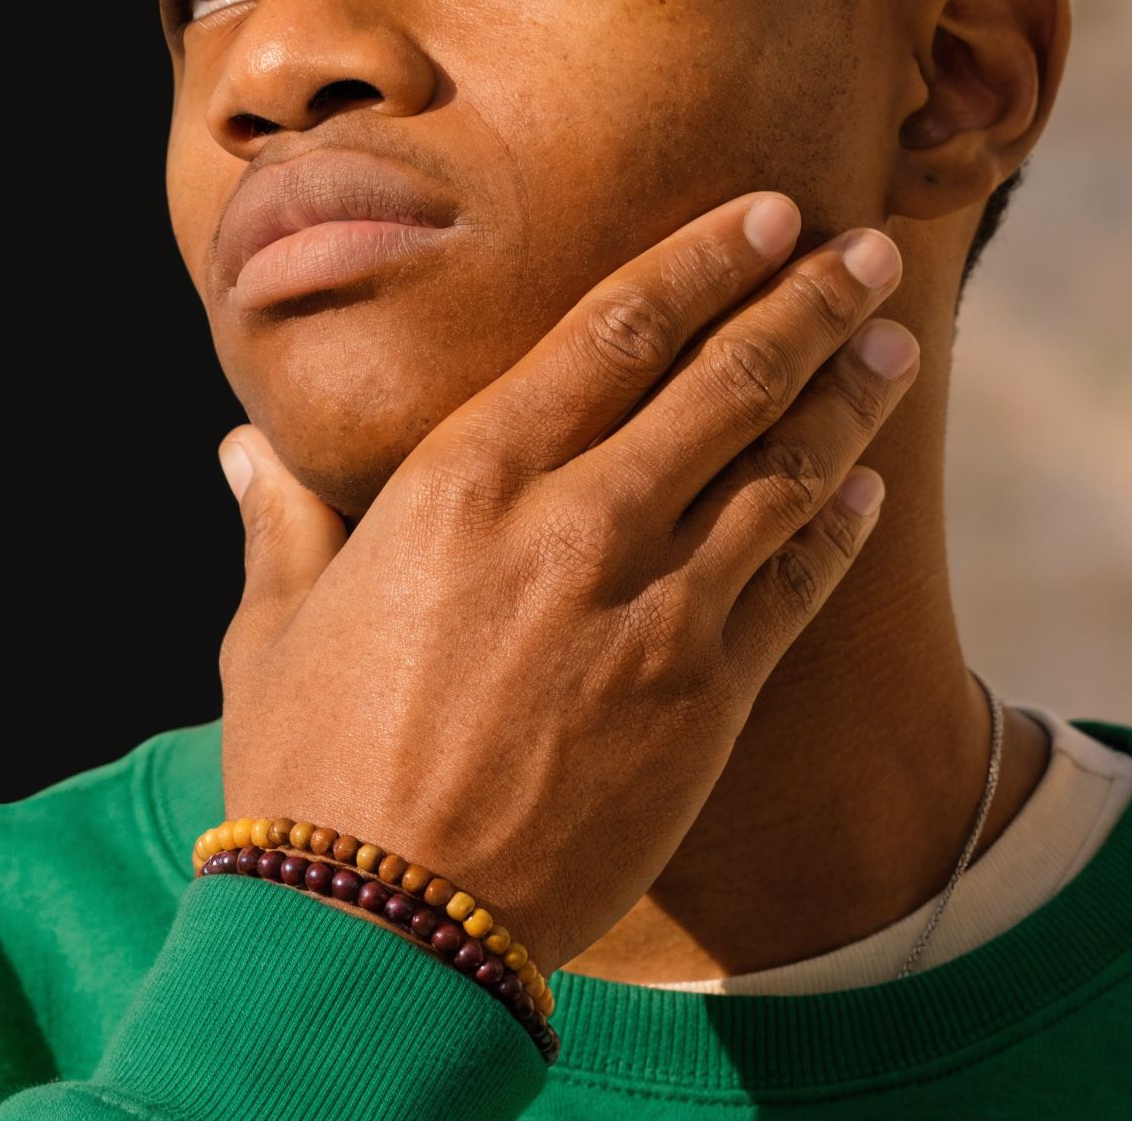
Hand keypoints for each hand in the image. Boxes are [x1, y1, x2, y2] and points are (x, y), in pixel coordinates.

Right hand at [213, 191, 920, 972]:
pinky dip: (836, 525)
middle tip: (864, 247)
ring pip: (781, 470)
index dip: (699, 262)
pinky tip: (863, 489)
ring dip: (845, 395)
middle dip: (803, 301)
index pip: (612, 331)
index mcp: (463, 481)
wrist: (380, 918)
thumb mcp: (275, 628)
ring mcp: (649, 610)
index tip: (761, 213)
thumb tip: (241, 452)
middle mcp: (570, 524)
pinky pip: (793, 585)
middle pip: (722, 379)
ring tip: (890, 338)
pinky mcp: (703, 700)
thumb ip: (284, 524)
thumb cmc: (308, 768)